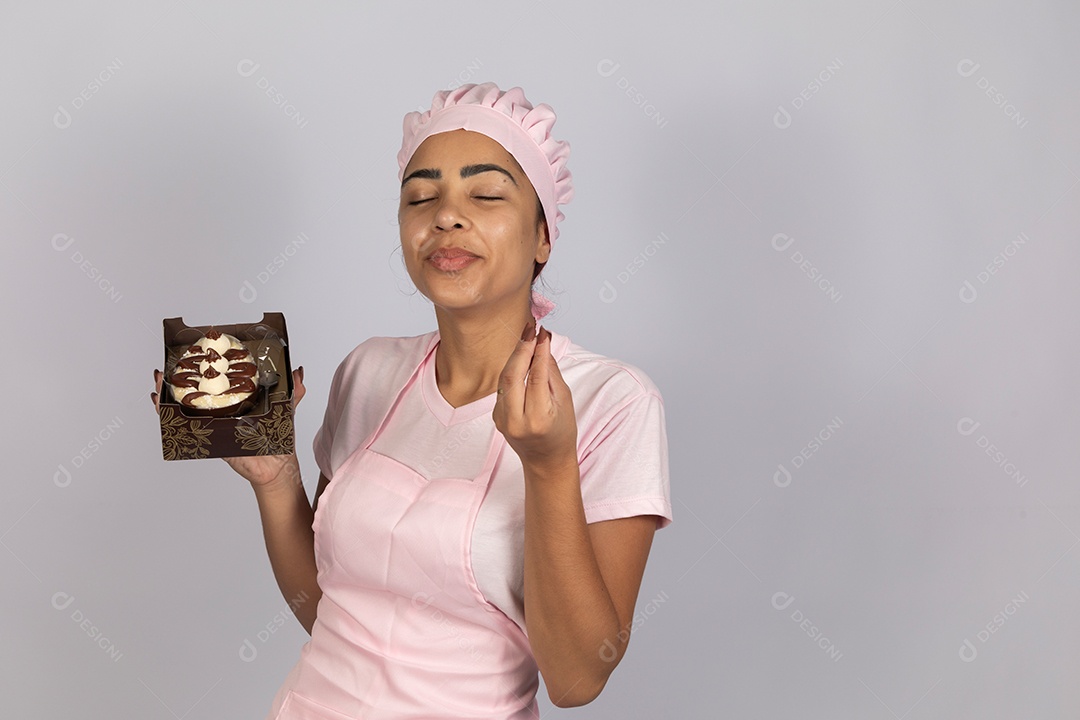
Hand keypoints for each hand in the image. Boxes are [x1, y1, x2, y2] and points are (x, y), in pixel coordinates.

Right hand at [151, 366, 307, 489]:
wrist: (278, 467)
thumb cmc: (280, 439)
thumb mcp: (286, 409)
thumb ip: (292, 391)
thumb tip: (297, 371)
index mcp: (239, 402)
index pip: (219, 382)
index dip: (205, 368)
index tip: (194, 352)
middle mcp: (223, 412)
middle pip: (196, 391)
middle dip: (180, 378)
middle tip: (169, 364)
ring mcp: (213, 425)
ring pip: (185, 407)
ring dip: (168, 393)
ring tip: (158, 381)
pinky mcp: (208, 438)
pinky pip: (184, 428)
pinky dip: (169, 416)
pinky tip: (161, 404)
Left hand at [492, 322, 577, 473]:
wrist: (546, 461)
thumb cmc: (561, 432)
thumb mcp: (564, 401)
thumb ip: (551, 373)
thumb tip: (543, 344)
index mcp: (538, 419)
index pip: (535, 377)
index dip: (538, 351)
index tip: (543, 333)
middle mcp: (516, 421)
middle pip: (512, 375)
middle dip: (521, 348)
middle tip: (531, 328)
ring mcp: (502, 420)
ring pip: (504, 378)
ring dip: (515, 355)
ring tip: (527, 336)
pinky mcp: (496, 416)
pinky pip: (503, 387)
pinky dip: (512, 369)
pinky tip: (521, 356)